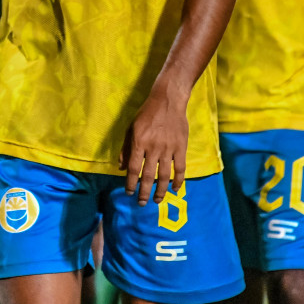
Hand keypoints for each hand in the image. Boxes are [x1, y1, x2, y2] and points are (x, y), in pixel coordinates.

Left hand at [119, 85, 188, 203]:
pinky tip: (175, 189)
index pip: (134, 168)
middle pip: (148, 176)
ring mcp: (168, 149)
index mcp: (139, 142)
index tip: (129, 192)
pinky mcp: (181, 148)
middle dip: (144, 192)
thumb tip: (121, 167)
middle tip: (142, 203)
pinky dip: (178, 181)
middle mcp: (153, 148)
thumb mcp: (131, 128)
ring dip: (161, 191)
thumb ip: (126, 148)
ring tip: (157, 200)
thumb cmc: (146, 114)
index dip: (131, 183)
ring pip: (165, 175)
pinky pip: (180, 168)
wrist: (168, 101)